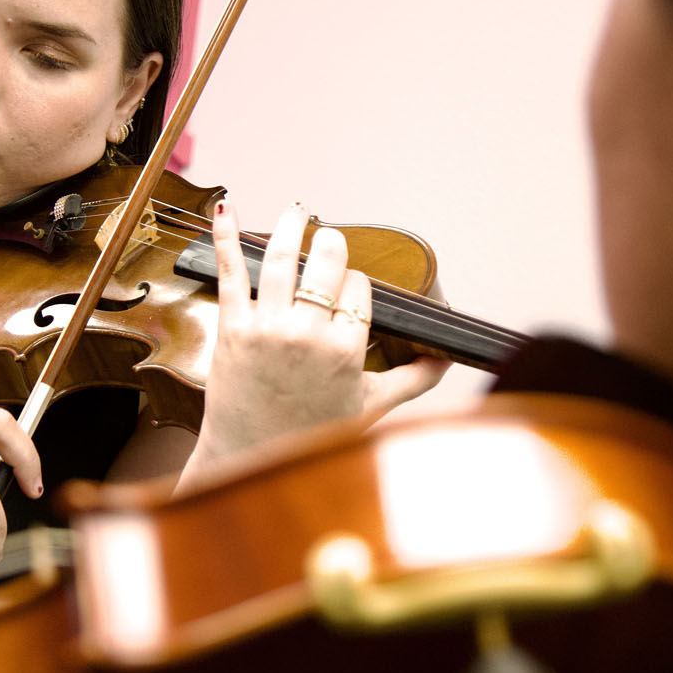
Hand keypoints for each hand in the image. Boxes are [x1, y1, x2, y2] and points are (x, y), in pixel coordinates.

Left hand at [186, 200, 446, 474]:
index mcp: (347, 351)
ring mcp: (268, 329)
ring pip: (281, 259)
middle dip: (331, 245)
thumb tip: (445, 361)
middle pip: (327, 264)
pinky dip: (226, 238)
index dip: (355, 284)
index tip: (348, 290)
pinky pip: (231, 273)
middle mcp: (309, 335)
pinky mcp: (232, 328)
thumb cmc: (312, 437)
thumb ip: (412, 380)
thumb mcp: (370, 407)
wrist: (250, 461)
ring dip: (289, 226)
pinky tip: (228, 211)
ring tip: (296, 212)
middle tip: (328, 238)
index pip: (359, 289)